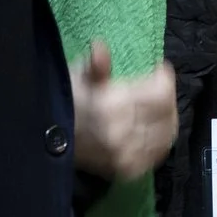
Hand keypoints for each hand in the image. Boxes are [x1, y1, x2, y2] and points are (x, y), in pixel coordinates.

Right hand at [70, 40, 177, 181]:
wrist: (49, 142)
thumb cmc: (66, 102)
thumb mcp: (76, 76)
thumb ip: (94, 63)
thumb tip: (100, 46)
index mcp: (110, 105)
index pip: (160, 93)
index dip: (164, 78)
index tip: (159, 69)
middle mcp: (122, 132)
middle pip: (167, 112)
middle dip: (167, 96)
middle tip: (159, 87)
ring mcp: (127, 155)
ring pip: (167, 134)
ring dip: (168, 117)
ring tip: (159, 108)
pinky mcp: (128, 170)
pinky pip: (158, 154)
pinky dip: (162, 139)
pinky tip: (156, 129)